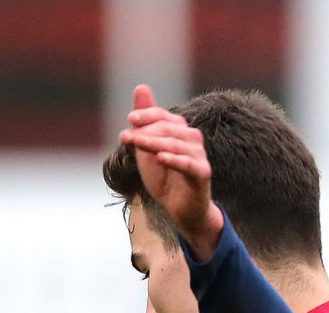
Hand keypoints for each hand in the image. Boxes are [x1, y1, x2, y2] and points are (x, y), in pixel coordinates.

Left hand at [119, 83, 222, 258]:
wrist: (180, 209)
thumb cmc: (165, 178)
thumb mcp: (148, 149)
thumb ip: (144, 122)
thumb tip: (141, 87)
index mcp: (179, 130)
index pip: (163, 116)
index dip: (147, 115)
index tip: (130, 120)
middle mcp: (192, 138)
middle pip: (168, 128)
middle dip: (146, 132)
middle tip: (126, 137)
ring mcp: (199, 155)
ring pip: (176, 144)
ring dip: (154, 143)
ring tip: (136, 144)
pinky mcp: (202, 173)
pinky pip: (189, 164)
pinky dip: (174, 159)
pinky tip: (160, 158)